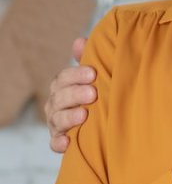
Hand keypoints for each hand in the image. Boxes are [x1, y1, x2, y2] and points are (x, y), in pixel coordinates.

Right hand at [46, 37, 94, 152]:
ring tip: (84, 115)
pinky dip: (59, 143)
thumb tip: (80, 40)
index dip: (76, 75)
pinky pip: (54, 144)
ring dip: (69, 117)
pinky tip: (68, 142)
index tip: (93, 73)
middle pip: (59, 97)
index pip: (63, 78)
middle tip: (93, 93)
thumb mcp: (95, 78)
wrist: (105, 127)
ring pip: (56, 119)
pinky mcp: (60, 142)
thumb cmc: (98, 96)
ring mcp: (57, 124)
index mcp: (64, 87)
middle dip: (75, 94)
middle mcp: (57, 105)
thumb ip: (89, 60)